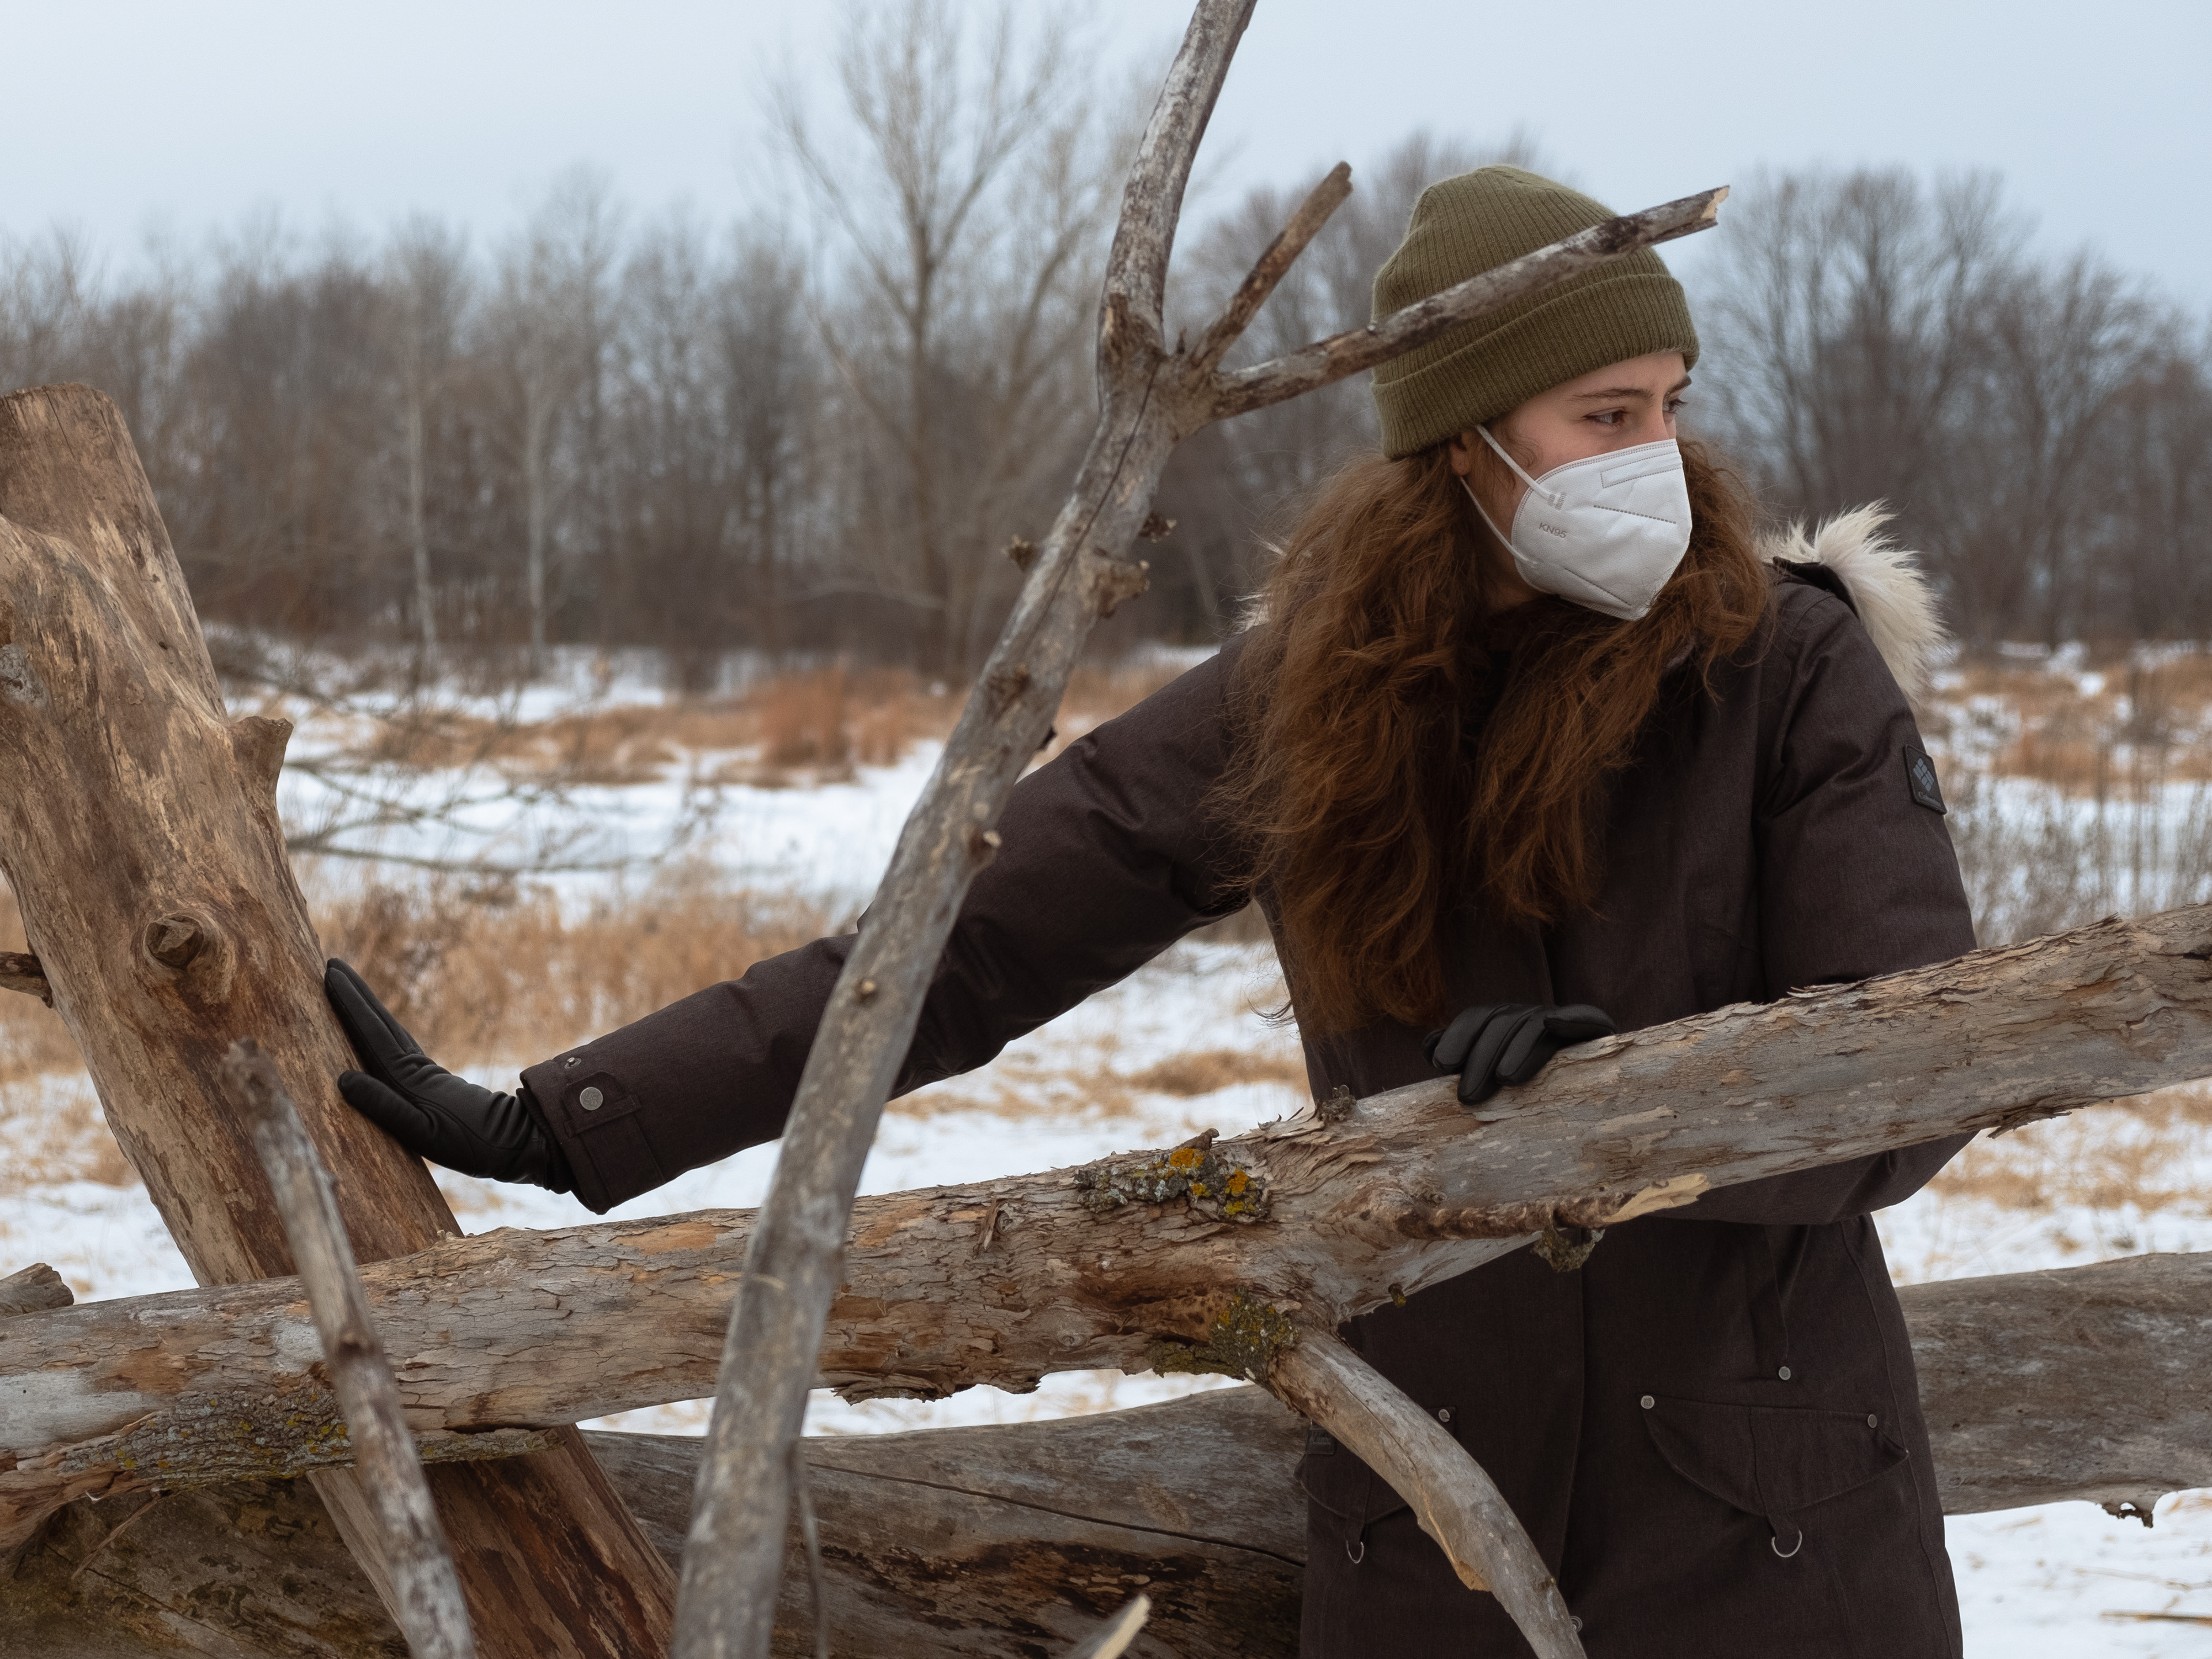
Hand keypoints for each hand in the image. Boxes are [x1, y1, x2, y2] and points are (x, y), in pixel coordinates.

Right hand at [324, 958, 570, 1190]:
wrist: (513, 1143)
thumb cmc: (468, 1144)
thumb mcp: (422, 1133)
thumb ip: (383, 1106)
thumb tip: (342, 1077)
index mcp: (407, 1078)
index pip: (371, 1032)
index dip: (350, 1003)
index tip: (331, 972)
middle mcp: (413, 1070)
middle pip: (379, 1024)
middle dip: (355, 995)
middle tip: (332, 964)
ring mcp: (423, 1075)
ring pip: (389, 1033)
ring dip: (367, 1011)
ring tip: (347, 990)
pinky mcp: (432, 1084)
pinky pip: (398, 1049)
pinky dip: (383, 1034)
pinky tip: (379, 1034)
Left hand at [1425, 1002, 1615, 1113]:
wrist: (1593, 1106)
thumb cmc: (1531, 1096)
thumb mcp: (1492, 1078)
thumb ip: (1463, 1060)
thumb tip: (1430, 1047)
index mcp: (1505, 1023)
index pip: (1478, 1018)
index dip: (1458, 1036)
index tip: (1442, 1064)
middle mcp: (1531, 1016)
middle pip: (1502, 1022)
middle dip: (1481, 1057)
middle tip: (1468, 1096)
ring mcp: (1562, 1022)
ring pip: (1534, 1025)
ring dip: (1517, 1048)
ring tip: (1505, 1078)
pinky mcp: (1596, 1030)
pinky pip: (1584, 1019)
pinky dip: (1568, 1019)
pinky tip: (1554, 1022)